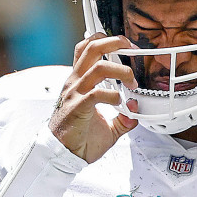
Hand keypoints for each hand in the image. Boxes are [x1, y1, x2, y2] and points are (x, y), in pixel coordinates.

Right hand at [48, 33, 137, 162]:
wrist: (62, 155)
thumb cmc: (78, 139)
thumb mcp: (107, 126)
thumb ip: (123, 118)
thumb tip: (135, 109)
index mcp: (79, 81)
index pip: (87, 48)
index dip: (107, 41)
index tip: (125, 47)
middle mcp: (75, 83)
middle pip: (92, 48)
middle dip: (115, 42)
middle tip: (132, 49)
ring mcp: (75, 93)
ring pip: (99, 67)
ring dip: (122, 71)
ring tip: (132, 82)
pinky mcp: (77, 107)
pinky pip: (97, 93)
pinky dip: (113, 95)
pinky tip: (119, 103)